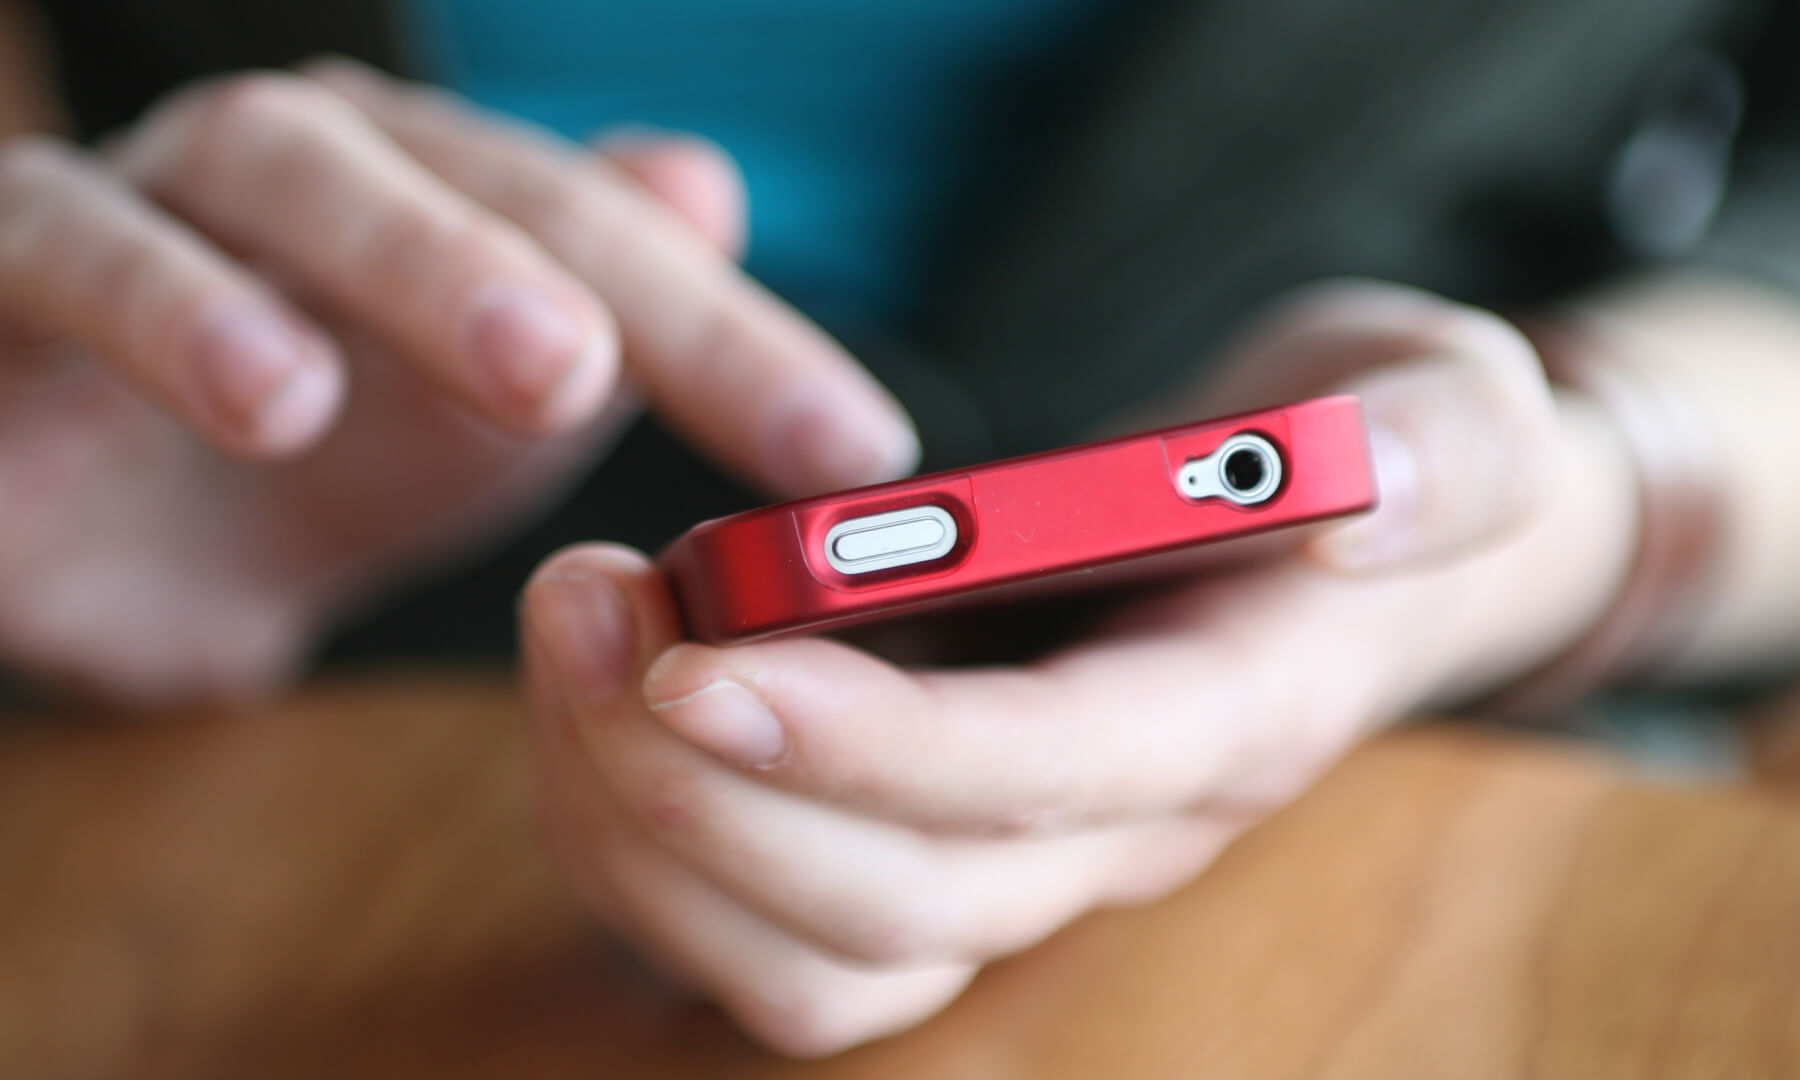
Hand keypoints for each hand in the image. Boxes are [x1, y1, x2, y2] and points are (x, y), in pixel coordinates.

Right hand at [0, 61, 915, 699]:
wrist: (96, 531)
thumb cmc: (311, 470)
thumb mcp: (478, 424)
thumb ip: (600, 316)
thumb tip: (703, 181)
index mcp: (442, 206)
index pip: (611, 245)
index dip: (736, 343)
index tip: (853, 456)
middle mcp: (316, 174)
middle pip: (451, 176)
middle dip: (540, 266)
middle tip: (601, 378)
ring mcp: (161, 198)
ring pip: (262, 173)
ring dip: (384, 261)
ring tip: (475, 382)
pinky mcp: (11, 265)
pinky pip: (63, 250)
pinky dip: (158, 305)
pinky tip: (263, 400)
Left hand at [520, 282, 1641, 1054]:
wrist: (1332, 534)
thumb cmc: (1369, 455)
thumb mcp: (1450, 399)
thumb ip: (1444, 445)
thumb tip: (1351, 505)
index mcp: (1231, 714)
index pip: (1043, 777)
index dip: (868, 747)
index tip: (696, 657)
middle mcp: (1116, 830)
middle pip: (897, 904)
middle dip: (707, 784)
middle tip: (579, 603)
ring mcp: (1018, 861)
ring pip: (807, 960)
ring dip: (650, 828)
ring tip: (569, 633)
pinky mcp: (932, 849)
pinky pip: (761, 928)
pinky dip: (646, 838)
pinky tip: (595, 694)